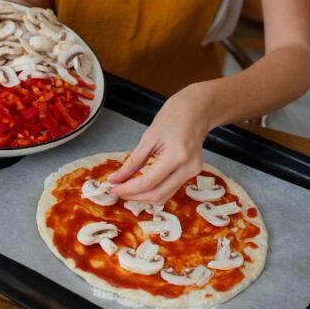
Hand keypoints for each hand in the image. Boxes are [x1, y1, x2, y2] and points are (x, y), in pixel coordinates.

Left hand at [107, 84, 211, 203]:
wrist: (196, 110)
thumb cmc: (173, 117)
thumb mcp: (148, 138)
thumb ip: (132, 162)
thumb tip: (116, 179)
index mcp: (176, 155)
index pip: (149, 182)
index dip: (128, 189)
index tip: (113, 189)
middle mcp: (188, 168)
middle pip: (158, 195)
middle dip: (135, 197)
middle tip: (117, 191)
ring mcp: (193, 172)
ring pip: (165, 196)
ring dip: (144, 197)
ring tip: (127, 190)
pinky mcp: (193, 174)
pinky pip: (170, 189)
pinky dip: (154, 190)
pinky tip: (141, 186)